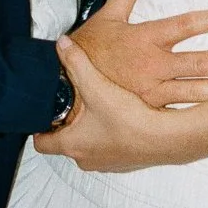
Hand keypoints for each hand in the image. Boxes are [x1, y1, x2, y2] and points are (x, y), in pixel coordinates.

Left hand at [35, 34, 185, 171]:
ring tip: (96, 107)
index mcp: (73, 145)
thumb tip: (61, 45)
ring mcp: (108, 162)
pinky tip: (121, 116)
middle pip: (67, 143)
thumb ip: (76, 63)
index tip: (42, 116)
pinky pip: (111, 147)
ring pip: (90, 145)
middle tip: (69, 106)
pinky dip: (111, 134)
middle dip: (67, 125)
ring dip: (91, 130)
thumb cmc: (130, 120)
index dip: (39, 128)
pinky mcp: (126, 160)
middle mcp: (88, 159)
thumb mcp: (96, 85)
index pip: (42, 143)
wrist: (167, 138)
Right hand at [70, 0, 207, 107]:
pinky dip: (201, 116)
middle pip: (199, 63)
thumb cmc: (86, 49)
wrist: (62, 86)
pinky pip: (179, 115)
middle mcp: (153, 66)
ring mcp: (152, 93)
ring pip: (195, 93)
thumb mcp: (107, 16)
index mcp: (145, 39)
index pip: (186, 24)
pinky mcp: (148, 113)